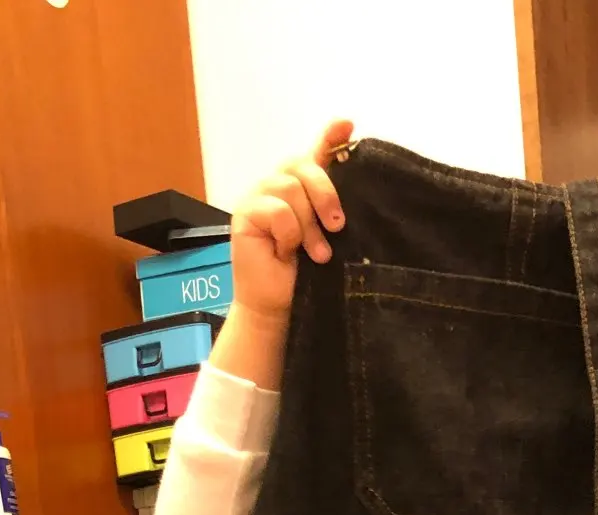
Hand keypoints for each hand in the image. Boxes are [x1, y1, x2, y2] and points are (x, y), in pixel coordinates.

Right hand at [230, 119, 353, 322]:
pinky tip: (285, 251)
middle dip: (325, 194)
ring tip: (315, 253)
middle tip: (338, 227)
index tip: (347, 125)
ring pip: (290, 187)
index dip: (330, 137)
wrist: (277, 306)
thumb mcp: (328, 236)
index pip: (315, 154)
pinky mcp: (244, 212)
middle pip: (303, 164)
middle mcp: (278, 184)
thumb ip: (335, 206)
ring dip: (308, 225)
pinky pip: (276, 209)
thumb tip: (352, 178)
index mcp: (301, 188)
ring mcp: (258, 196)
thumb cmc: (305, 275)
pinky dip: (288, 233)